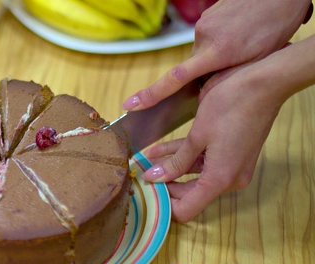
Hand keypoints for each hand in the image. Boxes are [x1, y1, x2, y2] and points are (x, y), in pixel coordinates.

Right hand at [122, 0, 312, 110]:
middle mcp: (204, 37)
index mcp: (216, 52)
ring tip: (243, 44)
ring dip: (218, 54)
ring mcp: (204, 24)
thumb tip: (206, 88)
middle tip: (233, 67)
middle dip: (209, 72)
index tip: (130, 105)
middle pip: (196, 66)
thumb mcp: (258, 59)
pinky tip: (239, 32)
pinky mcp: (207, 15)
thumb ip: (228, 75)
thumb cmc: (275, 25)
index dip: (151, 94)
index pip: (175, 79)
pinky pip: (208, 36)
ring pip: (203, 51)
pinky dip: (220, 39)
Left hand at [141, 61, 285, 221]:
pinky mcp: (233, 154)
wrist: (265, 83)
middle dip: (163, 185)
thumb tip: (155, 178)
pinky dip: (183, 157)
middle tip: (139, 175)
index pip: (186, 210)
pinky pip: (204, 162)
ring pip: (193, 176)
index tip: (144, 193)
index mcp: (220, 179)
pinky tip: (157, 150)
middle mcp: (229, 179)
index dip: (163, 205)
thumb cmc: (232, 106)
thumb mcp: (197, 136)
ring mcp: (233, 167)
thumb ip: (176, 162)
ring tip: (144, 161)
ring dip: (169, 169)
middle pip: (189, 195)